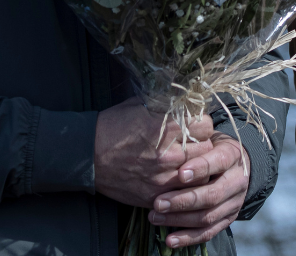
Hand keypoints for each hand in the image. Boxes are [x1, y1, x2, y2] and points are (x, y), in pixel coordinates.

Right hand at [93, 99, 214, 208]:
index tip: (196, 125)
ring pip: (201, 174)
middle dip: (204, 145)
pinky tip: (178, 178)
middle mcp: (169, 154)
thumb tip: (187, 100)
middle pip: (208, 150)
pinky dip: (184, 186)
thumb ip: (166, 104)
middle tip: (195, 144)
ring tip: (189, 162)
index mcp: (167, 128)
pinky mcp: (156, 195)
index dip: (202, 124)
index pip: (206, 126)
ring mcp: (163, 177)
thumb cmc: (113, 127)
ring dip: (198, 167)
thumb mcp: (140, 106)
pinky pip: (183, 193)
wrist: (87, 156)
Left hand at [147, 132, 249, 247]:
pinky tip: (170, 239)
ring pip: (209, 216)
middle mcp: (238, 180)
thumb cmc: (210, 145)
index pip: (219, 161)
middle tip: (158, 202)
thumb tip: (171, 124)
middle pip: (213, 194)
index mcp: (233, 155)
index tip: (179, 173)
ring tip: (155, 216)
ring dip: (180, 219)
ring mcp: (234, 202)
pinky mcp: (228, 218)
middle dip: (183, 200)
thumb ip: (194, 134)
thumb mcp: (207, 134)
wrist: (235, 162)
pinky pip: (209, 233)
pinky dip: (189, 238)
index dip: (201, 167)